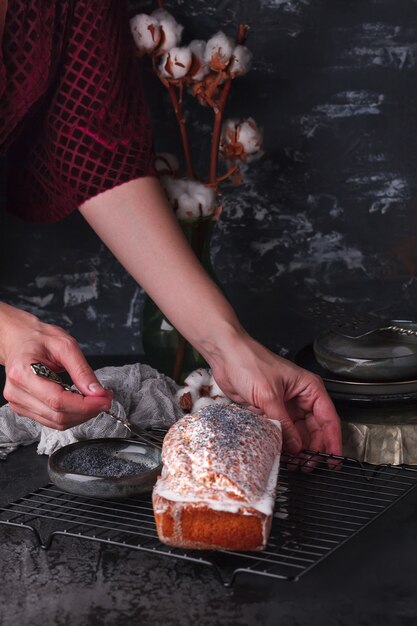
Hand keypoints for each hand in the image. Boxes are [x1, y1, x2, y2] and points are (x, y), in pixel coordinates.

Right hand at [0, 303, 111, 428]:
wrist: (19, 339)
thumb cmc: (38, 338)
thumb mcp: (66, 345)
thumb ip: (82, 371)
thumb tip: (97, 393)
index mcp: (23, 373)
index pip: (58, 401)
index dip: (85, 405)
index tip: (105, 400)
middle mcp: (16, 392)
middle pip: (58, 415)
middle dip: (87, 410)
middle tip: (105, 398)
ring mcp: (18, 403)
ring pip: (57, 422)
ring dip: (81, 415)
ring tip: (94, 399)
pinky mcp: (23, 408)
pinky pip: (52, 420)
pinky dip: (71, 414)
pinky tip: (80, 402)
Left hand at [207, 331, 341, 468]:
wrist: (225, 357)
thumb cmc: (249, 361)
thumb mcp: (269, 395)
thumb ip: (283, 423)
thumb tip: (296, 446)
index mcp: (308, 388)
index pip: (328, 418)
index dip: (332, 440)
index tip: (332, 459)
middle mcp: (299, 397)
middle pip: (314, 429)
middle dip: (312, 448)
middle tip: (307, 466)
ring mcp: (284, 405)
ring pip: (297, 433)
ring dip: (296, 449)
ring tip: (294, 463)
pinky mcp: (269, 411)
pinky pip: (280, 431)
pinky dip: (281, 443)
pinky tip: (280, 453)